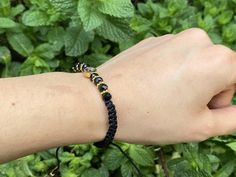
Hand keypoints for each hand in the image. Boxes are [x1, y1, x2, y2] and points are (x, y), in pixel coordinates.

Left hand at [97, 28, 235, 144]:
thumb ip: (232, 118)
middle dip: (206, 91)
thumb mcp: (200, 127)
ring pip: (194, 63)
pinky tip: (150, 86)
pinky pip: (173, 58)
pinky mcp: (153, 41)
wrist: (101, 101)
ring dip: (187, 81)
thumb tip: (235, 109)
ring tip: (162, 98)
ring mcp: (172, 37)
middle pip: (217, 70)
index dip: (224, 98)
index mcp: (217, 60)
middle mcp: (198, 41)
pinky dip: (169, 72)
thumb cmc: (151, 116)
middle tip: (180, 108)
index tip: (205, 110)